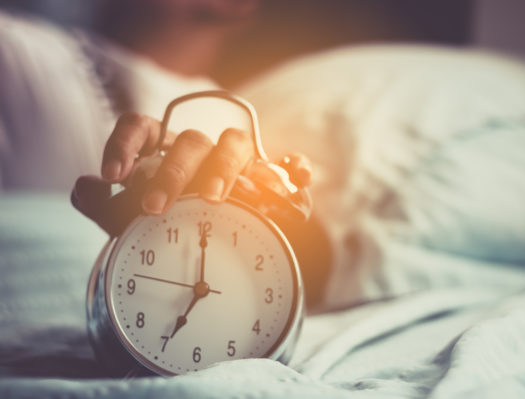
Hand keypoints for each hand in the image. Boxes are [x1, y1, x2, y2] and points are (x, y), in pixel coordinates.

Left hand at [71, 112, 312, 234]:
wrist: (221, 250)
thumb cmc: (177, 227)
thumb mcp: (136, 224)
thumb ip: (107, 208)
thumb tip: (83, 186)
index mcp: (164, 152)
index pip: (142, 127)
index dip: (124, 145)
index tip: (111, 175)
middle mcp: (202, 150)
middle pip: (190, 141)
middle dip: (172, 172)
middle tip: (155, 208)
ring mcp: (240, 162)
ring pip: (235, 143)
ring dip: (223, 167)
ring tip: (213, 198)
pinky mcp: (273, 179)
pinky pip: (288, 164)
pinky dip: (293, 168)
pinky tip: (294, 179)